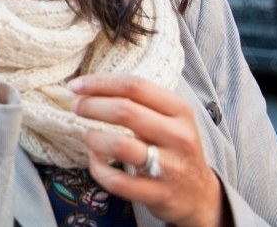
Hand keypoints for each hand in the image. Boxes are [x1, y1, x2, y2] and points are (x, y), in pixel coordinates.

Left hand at [70, 74, 228, 226]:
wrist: (199, 194)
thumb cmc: (174, 147)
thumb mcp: (169, 118)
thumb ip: (139, 101)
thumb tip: (90, 86)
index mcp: (180, 110)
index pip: (135, 85)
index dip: (100, 83)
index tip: (76, 86)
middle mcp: (178, 136)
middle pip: (124, 111)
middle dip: (91, 106)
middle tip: (76, 107)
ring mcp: (169, 167)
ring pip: (120, 146)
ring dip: (93, 137)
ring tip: (87, 135)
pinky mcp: (159, 194)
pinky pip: (118, 181)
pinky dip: (98, 169)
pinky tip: (95, 159)